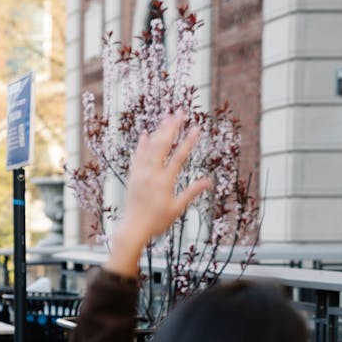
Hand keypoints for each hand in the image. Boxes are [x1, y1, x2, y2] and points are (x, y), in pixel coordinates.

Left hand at [108, 111, 211, 276]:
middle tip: (180, 112)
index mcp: (165, 181)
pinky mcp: (133, 177)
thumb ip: (192, 192)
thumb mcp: (177, 208)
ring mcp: (140, 174)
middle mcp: (151, 174)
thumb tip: (209, 181)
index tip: (196, 127)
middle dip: (172, 127)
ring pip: (149, 148)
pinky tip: (145, 134)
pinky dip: (141, 145)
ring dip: (158, 131)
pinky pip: (137, 157)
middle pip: (163, 145)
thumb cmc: (157, 222)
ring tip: (166, 118)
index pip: (179, 156)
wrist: (133, 229)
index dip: (188, 141)